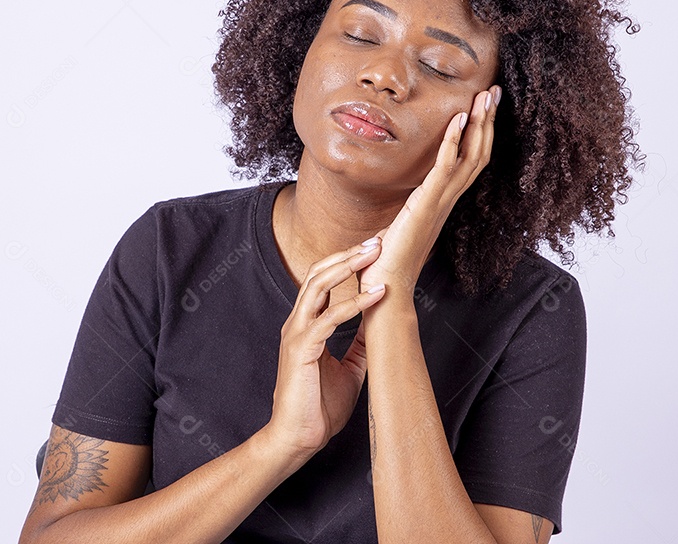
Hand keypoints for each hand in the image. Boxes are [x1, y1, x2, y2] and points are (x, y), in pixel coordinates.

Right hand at [266, 238, 387, 459]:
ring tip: (374, 253)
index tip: (373, 247)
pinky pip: (329, 318)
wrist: (298, 438)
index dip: (347, 260)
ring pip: (318, 285)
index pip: (324, 280)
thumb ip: (359, 343)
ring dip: (347, 266)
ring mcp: (297, 333)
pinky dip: (353, 304)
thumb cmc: (319, 406)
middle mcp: (298, 322)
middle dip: (348, 253)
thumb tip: (379, 323)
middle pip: (318, 273)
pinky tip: (375, 295)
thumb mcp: (350, 368)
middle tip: (377, 240)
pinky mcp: (302, 348)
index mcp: (307, 324)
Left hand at [359, 87, 501, 294]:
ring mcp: (440, 202)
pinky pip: (445, 168)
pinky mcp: (426, 204)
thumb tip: (396, 206)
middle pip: (479, 154)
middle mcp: (448, 200)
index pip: (470, 161)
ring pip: (470, 157)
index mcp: (443, 202)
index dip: (480, 134)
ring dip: (479, 124)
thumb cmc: (388, 262)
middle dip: (488, 122)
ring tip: (485, 96)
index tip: (484, 108)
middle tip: (495, 92)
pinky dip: (453, 142)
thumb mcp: (399, 227)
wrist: (387, 288)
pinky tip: (457, 118)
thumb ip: (404, 212)